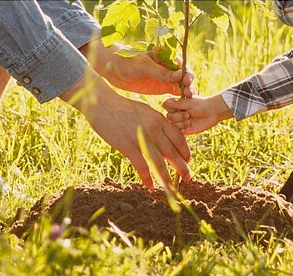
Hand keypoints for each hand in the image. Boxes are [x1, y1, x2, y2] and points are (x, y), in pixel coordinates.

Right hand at [60, 72, 191, 188]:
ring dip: (166, 177)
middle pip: (172, 152)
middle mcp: (154, 129)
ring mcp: (141, 138)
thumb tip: (163, 135)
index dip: (185, 150)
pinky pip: (141, 166)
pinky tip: (150, 186)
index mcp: (159, 120)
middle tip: (188, 177)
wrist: (103, 104)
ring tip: (171, 188)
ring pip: (159, 162)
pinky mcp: (128, 146)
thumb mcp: (145, 111)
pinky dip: (147, 178)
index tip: (188, 160)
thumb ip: (155, 123)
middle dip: (182, 167)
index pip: (178, 138)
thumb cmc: (122, 108)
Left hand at [80, 39, 193, 96]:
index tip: (187, 81)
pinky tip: (180, 108)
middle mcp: (167, 68)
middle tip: (189, 94)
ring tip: (188, 102)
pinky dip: (177, 101)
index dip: (187, 73)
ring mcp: (164, 78)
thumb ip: (162, 72)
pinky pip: (172, 95)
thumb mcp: (144, 67)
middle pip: (183, 77)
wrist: (110, 67)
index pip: (182, 65)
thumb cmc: (126, 61)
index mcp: (165, 57)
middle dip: (188, 85)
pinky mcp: (160, 88)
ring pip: (179, 87)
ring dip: (184, 94)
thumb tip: (181, 75)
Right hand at [163, 94, 233, 134]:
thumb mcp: (189, 103)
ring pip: (172, 125)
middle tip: (188, 114)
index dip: (172, 108)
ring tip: (190, 121)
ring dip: (181, 123)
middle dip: (178, 116)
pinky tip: (189, 126)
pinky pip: (177, 132)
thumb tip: (164, 102)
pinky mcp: (183, 130)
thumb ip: (177, 104)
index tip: (181, 106)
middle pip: (168, 116)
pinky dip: (183, 129)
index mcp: (176, 104)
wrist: (212, 113)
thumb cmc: (201, 105)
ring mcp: (179, 122)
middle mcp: (176, 112)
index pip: (166, 105)